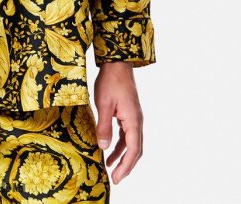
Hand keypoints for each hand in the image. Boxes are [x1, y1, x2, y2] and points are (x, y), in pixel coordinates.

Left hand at [93, 61, 143, 184]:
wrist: (117, 63)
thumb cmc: (110, 81)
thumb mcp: (103, 104)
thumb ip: (104, 127)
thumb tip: (103, 148)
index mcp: (133, 120)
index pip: (133, 150)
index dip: (126, 166)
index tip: (117, 178)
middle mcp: (137, 121)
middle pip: (136, 149)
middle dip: (126, 165)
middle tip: (116, 178)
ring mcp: (133, 117)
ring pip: (132, 142)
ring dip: (122, 155)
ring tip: (110, 167)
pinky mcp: (128, 113)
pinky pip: (127, 134)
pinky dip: (120, 144)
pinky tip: (109, 149)